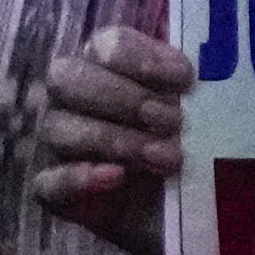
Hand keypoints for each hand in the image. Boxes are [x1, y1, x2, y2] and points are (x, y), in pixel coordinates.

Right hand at [22, 29, 194, 254]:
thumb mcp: (206, 111)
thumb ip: (192, 87)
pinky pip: (48, 182)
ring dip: (115, 138)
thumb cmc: (202, 146)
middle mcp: (75, 99)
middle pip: (66, 77)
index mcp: (109, 67)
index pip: (105, 45)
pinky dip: (79, 177)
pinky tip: (117, 176)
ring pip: (58, 128)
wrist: (203, 210)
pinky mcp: (61, 193)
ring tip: (165, 157)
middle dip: (123, 98)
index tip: (185, 80)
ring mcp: (61, 146)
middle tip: (172, 121)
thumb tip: (185, 78)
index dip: (140, 58)